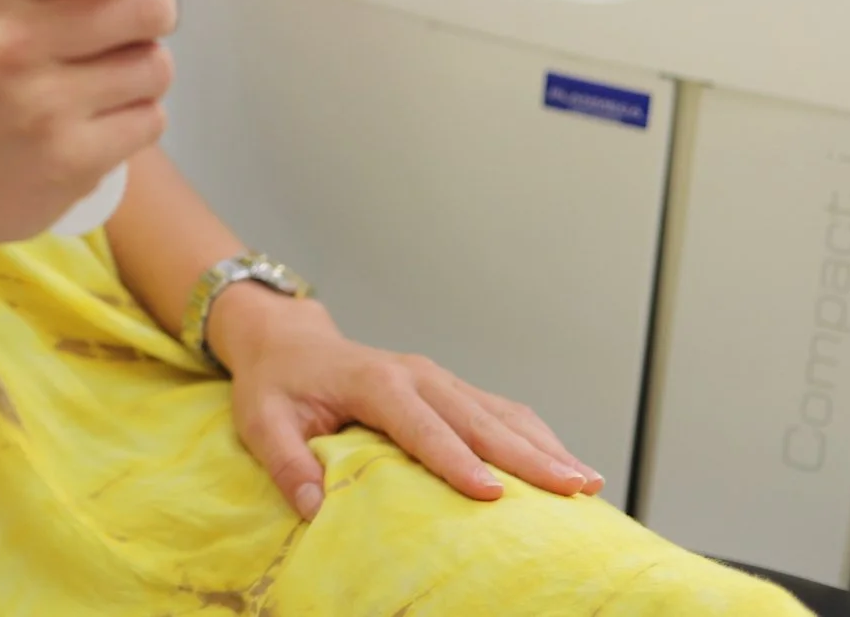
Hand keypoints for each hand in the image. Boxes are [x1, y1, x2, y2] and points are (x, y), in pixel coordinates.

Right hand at [0, 0, 176, 257]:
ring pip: (156, 66)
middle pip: (145, 5)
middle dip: (154, 11)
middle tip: (136, 22)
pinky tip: (97, 122)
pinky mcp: (72, 161)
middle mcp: (13, 44)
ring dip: (144, 71)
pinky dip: (135, 119)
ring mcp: (44, 107)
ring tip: (105, 81)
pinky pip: (150, 120)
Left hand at [213, 289, 604, 519]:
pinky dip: (536, 437)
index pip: (422, 426)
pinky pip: (500, 410)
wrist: (288, 342)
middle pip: (478, 418)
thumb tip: (314, 507)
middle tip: (573, 489)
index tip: (491, 494)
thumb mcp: (261, 422)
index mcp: (374, 382)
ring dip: (545, 446)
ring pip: (501, 412)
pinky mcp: (449, 389)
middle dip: (528, 455)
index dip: (456, 459)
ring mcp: (438, 379)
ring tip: (588, 483)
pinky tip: (565, 464)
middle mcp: (416, 375)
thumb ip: (287, 463)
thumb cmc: (276, 384)